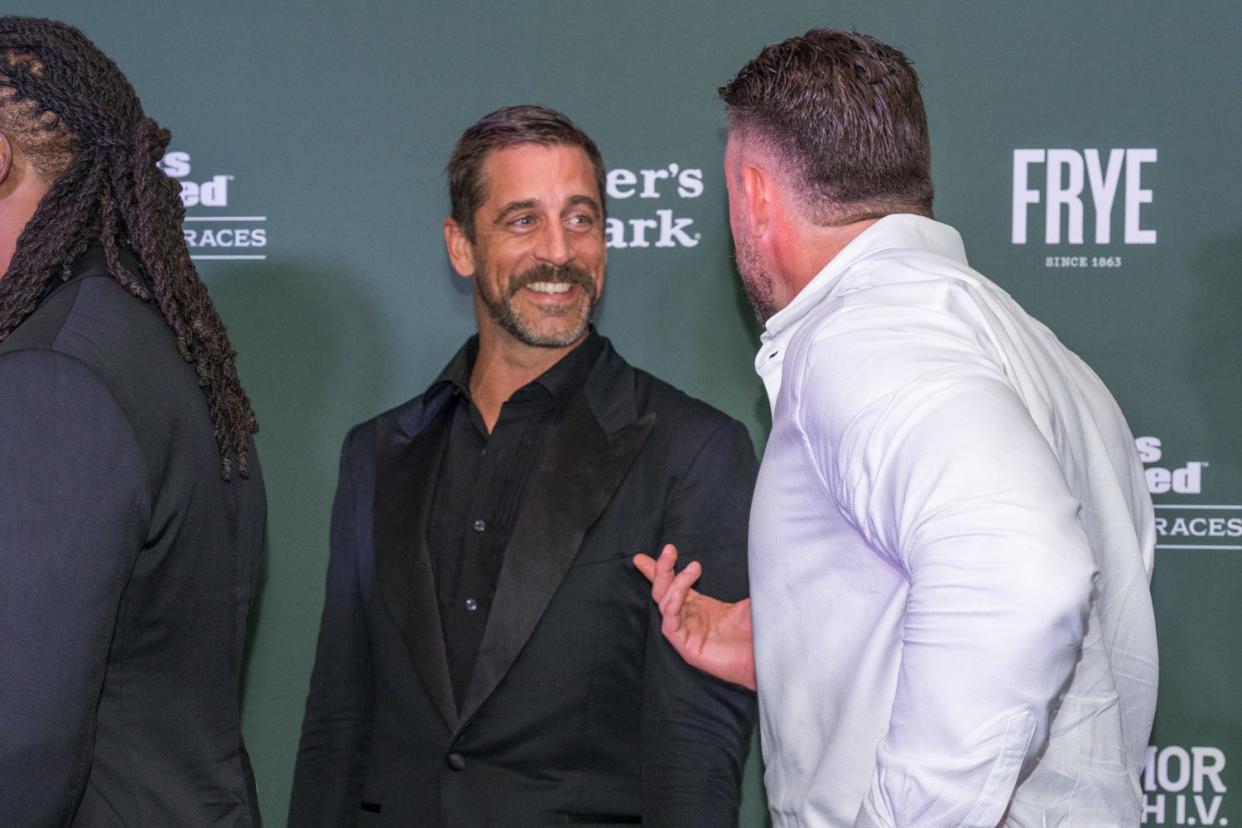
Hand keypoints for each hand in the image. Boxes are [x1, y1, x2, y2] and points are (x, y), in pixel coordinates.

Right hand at [633, 544, 755, 690]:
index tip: (644, 556)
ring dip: (674, 583)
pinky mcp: (686, 647)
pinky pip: (670, 624)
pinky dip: (672, 606)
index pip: (673, 585)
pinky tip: (680, 593)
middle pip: (664, 591)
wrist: (768, 657)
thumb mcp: (747, 599)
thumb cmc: (759, 632)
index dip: (659, 570)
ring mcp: (686, 633)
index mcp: (699, 606)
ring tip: (693, 568)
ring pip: (665, 605)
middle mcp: (689, 618)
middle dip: (661, 570)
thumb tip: (754, 558)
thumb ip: (744, 579)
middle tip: (669, 550)